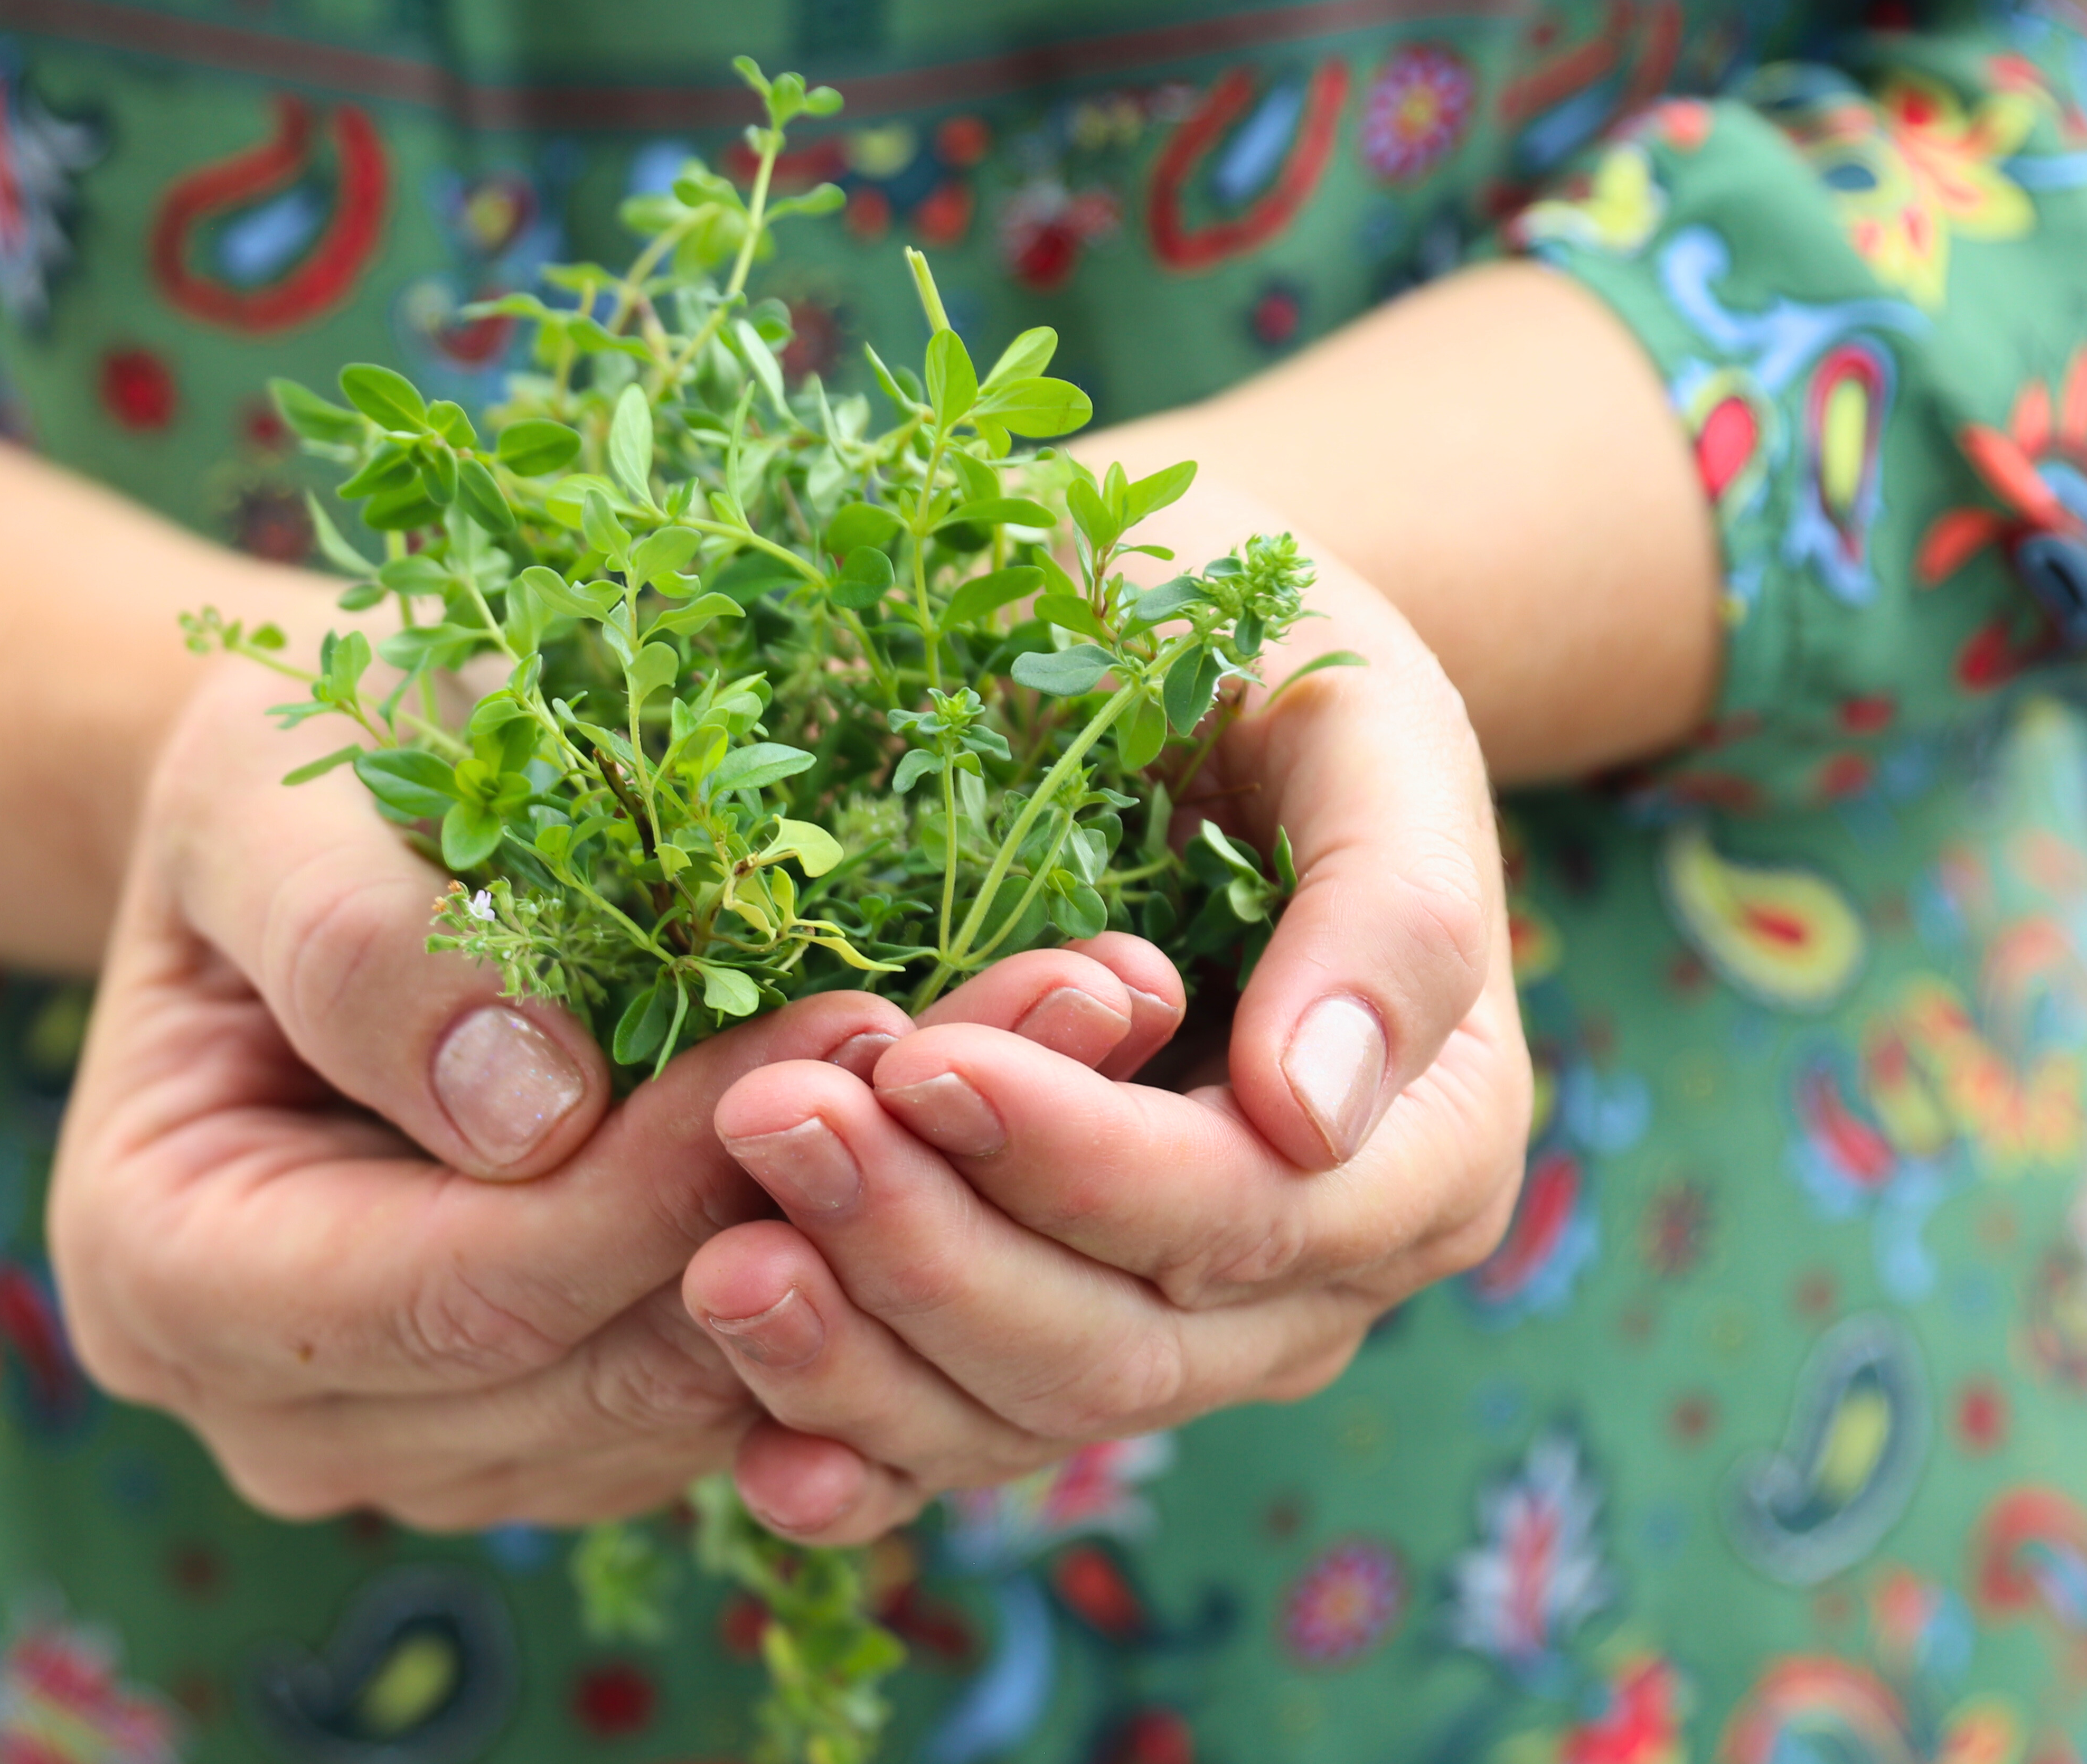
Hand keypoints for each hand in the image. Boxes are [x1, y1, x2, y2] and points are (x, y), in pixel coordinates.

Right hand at [48, 653, 927, 1527]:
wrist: (304, 834)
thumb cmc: (272, 783)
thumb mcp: (264, 796)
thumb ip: (356, 943)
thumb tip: (529, 1115)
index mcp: (160, 1271)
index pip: (454, 1289)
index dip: (655, 1187)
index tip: (841, 1032)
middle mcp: (275, 1409)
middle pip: (576, 1381)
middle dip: (792, 1223)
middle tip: (979, 1048)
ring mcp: (411, 1442)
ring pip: (671, 1416)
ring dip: (848, 1262)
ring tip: (992, 1069)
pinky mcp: (537, 1425)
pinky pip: (710, 1403)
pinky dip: (834, 1283)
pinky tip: (934, 1138)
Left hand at [676, 544, 1529, 1541]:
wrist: (1176, 681)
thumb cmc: (1270, 674)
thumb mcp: (1361, 723)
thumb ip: (1388, 906)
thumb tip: (1315, 1110)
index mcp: (1420, 1140)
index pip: (1242, 1209)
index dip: (1077, 1161)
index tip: (920, 1063)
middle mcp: (1310, 1267)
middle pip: (1124, 1343)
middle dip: (934, 1251)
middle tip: (768, 1124)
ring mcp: (1177, 1322)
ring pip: (1027, 1414)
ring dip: (864, 1359)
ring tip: (717, 1266)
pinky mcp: (1046, 1326)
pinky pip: (957, 1441)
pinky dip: (859, 1461)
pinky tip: (760, 1463)